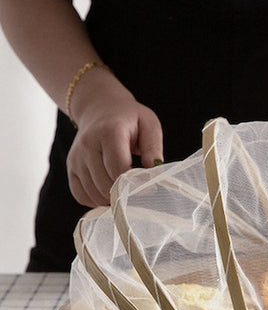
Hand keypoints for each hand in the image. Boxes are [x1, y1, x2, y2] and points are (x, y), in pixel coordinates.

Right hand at [67, 90, 162, 207]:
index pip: (119, 169)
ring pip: (94, 193)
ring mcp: (77, 157)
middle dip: (125, 193)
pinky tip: (109, 193)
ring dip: (112, 199)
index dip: (135, 184)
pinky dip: (96, 201)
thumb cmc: (129, 119)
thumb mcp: (149, 124)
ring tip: (125, 190)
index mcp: (109, 132)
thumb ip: (153, 147)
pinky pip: (80, 195)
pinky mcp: (71, 167)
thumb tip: (153, 172)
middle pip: (106, 184)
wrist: (99, 108)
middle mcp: (88, 145)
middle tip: (138, 190)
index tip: (149, 187)